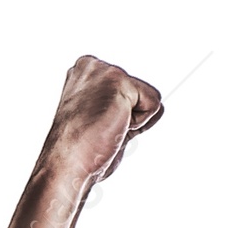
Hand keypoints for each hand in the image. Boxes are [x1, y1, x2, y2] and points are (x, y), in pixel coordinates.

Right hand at [41, 54, 163, 187]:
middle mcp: (93, 65)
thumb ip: (126, 107)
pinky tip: (115, 125)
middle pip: (142, 92)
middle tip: (104, 129)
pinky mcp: (118, 81)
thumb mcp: (106, 120)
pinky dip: (140, 123)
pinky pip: (154, 104)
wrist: (69, 162)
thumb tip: (158, 105)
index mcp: (86, 72)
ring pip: (150, 97)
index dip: (125, 116)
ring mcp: (104, 70)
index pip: (131, 90)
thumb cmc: (84, 150)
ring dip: (136, 121)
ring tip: (108, 127)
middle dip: (131, 117)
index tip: (99, 125)